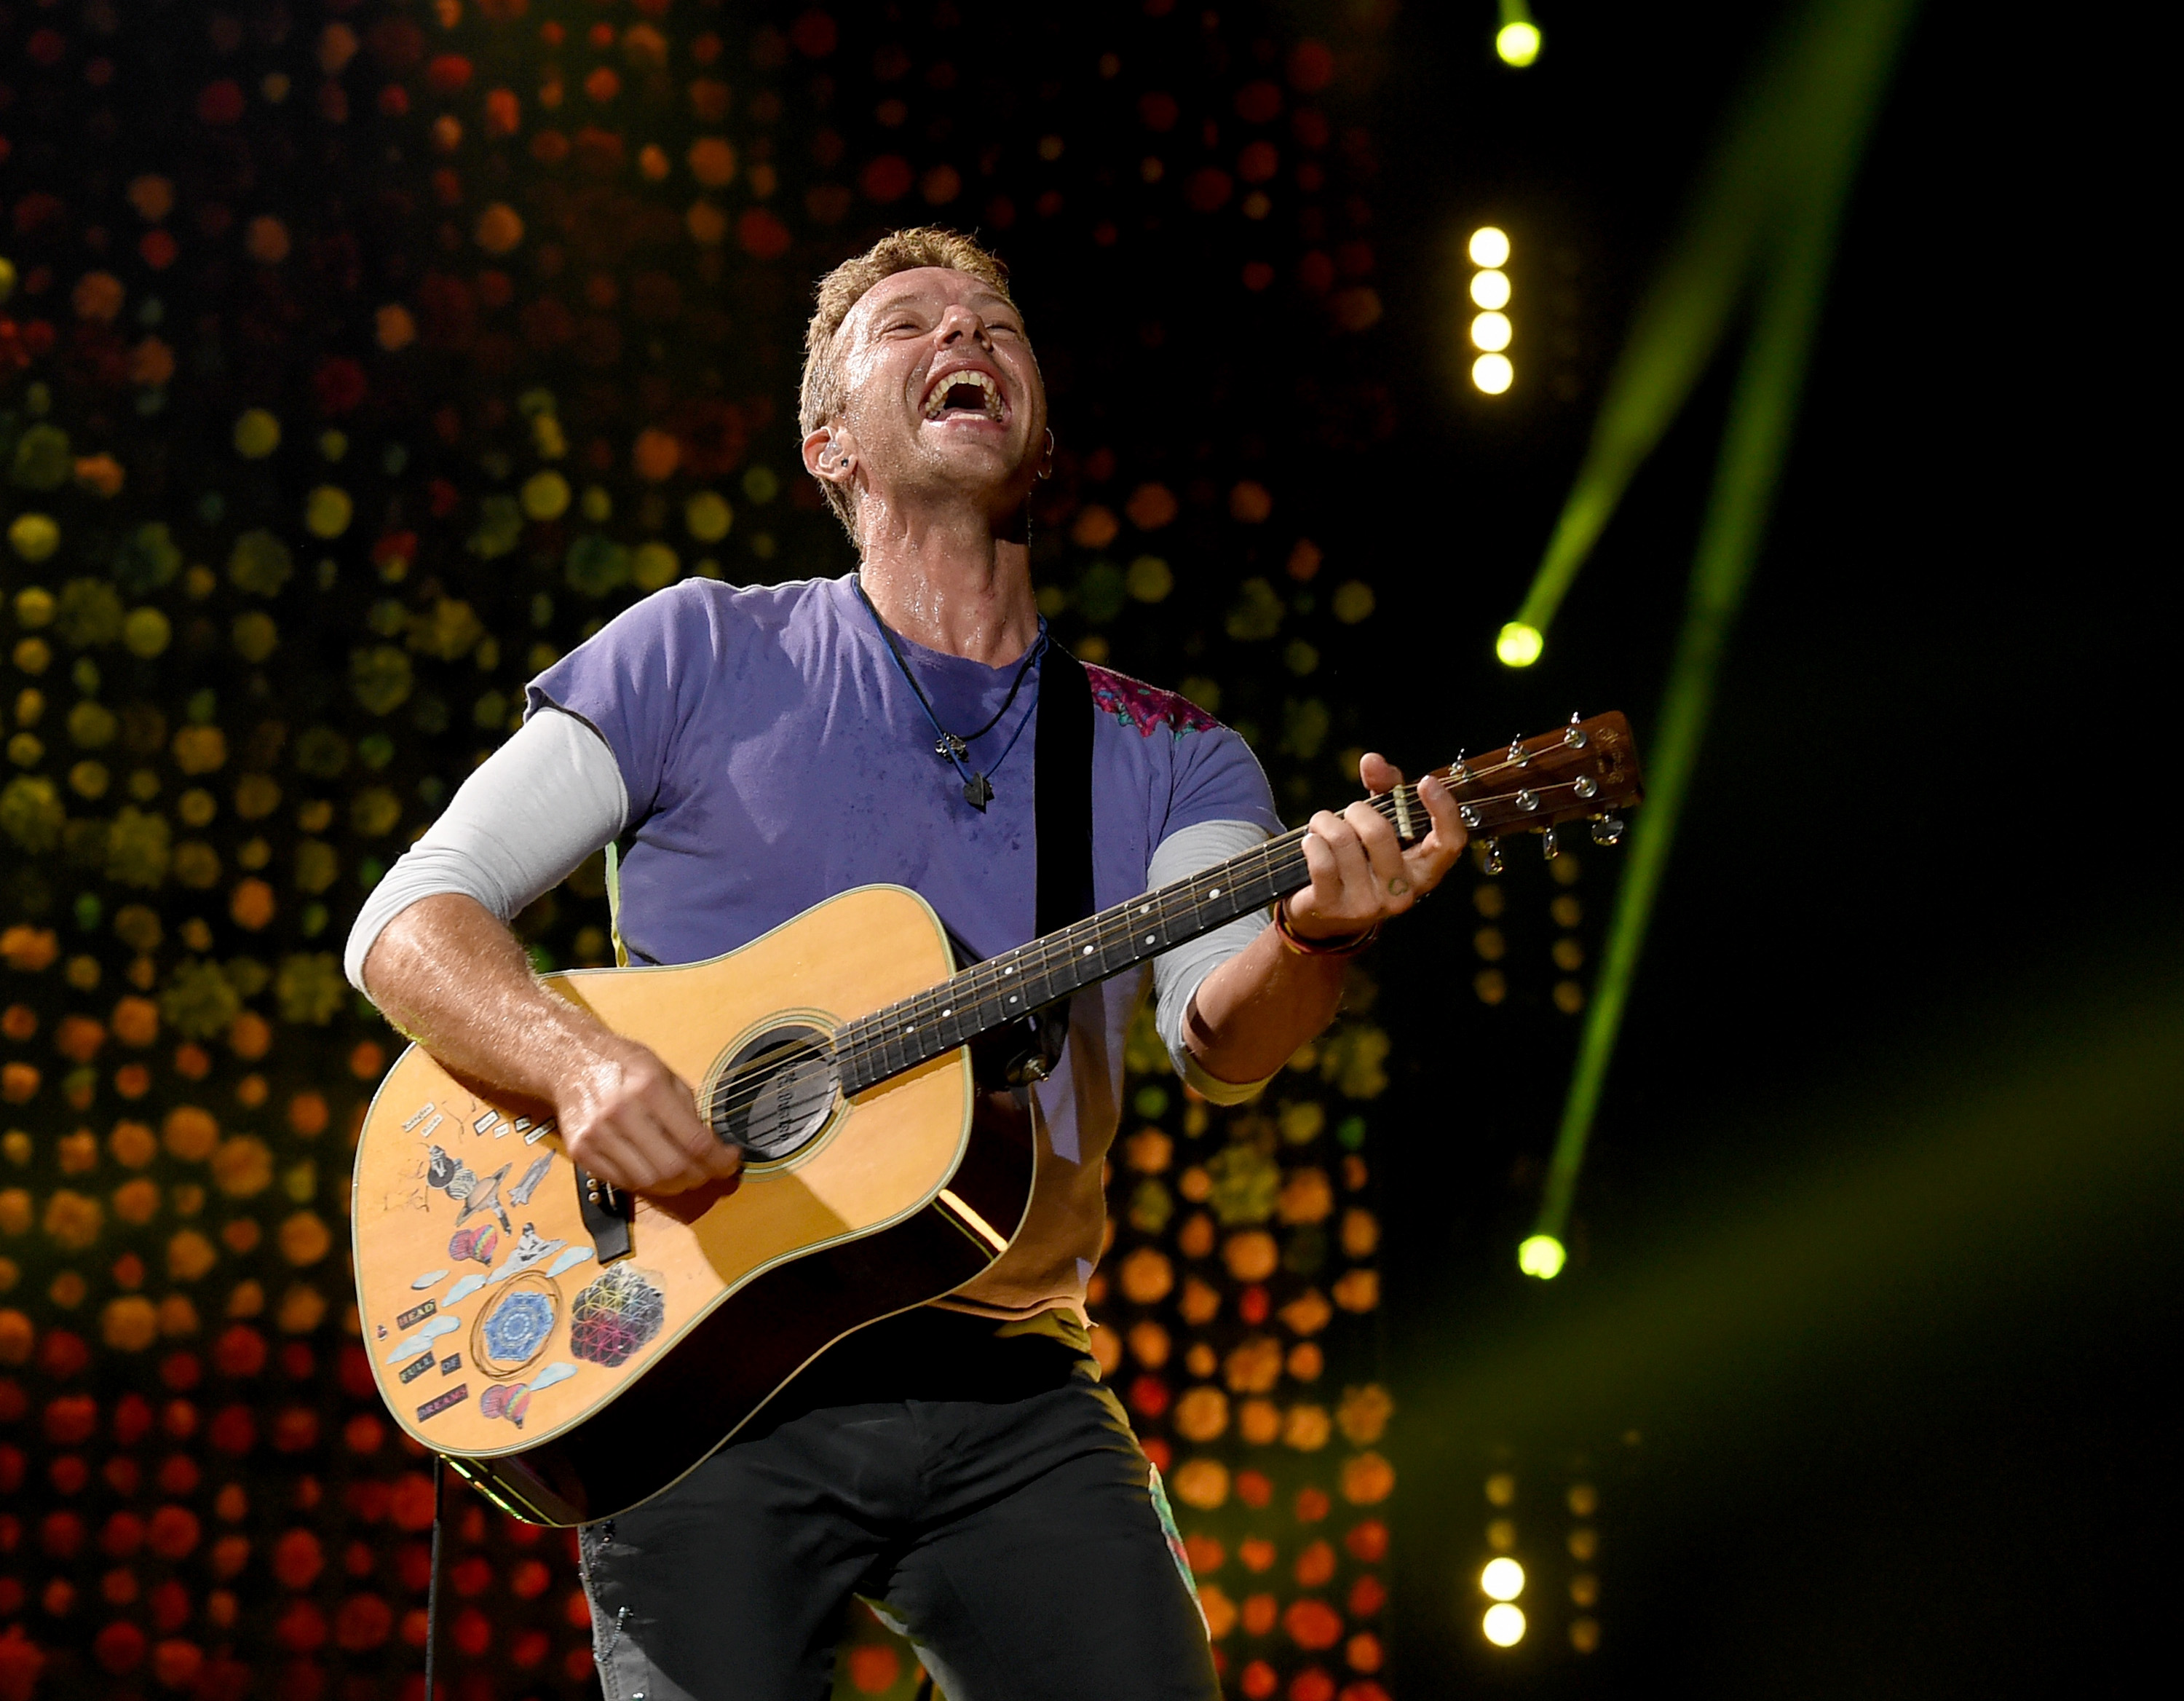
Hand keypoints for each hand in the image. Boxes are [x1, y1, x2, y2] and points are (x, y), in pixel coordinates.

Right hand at [555, 1035, 741, 1195]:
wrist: (571, 1062)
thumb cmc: (625, 1065)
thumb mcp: (665, 1073)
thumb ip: (688, 1109)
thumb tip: (713, 1145)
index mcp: (649, 1088)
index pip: (694, 1141)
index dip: (719, 1159)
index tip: (731, 1161)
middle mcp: (621, 1113)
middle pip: (672, 1168)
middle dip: (700, 1177)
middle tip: (710, 1172)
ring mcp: (597, 1136)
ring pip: (648, 1182)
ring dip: (675, 1185)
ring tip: (686, 1175)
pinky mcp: (580, 1153)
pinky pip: (623, 1182)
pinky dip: (646, 1184)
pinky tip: (656, 1172)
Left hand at [1282, 752, 1468, 941]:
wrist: (1327, 915)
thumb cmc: (1363, 860)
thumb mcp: (1382, 823)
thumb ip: (1385, 788)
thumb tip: (1372, 761)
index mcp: (1424, 872)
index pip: (1450, 843)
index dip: (1443, 811)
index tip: (1426, 782)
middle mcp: (1402, 894)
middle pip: (1380, 833)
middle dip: (1357, 811)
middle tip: (1349, 813)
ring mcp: (1368, 905)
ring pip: (1344, 841)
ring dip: (1327, 822)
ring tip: (1323, 825)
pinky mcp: (1333, 908)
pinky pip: (1321, 861)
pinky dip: (1312, 841)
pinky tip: (1311, 842)